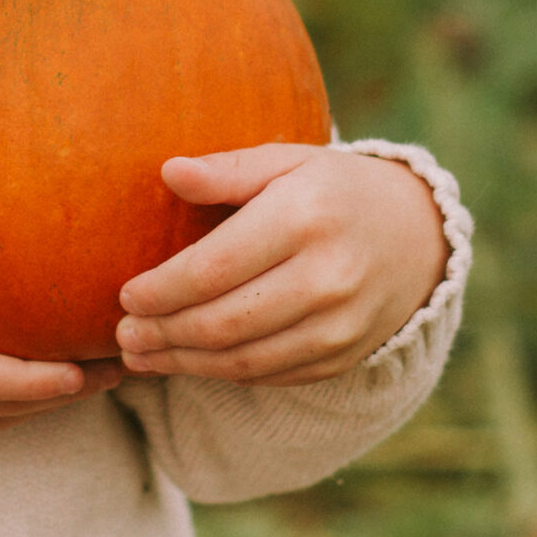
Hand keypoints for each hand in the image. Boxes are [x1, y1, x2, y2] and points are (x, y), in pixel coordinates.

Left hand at [114, 144, 448, 385]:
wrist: (414, 236)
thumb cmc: (332, 189)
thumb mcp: (287, 161)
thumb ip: (229, 168)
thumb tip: (170, 172)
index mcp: (306, 217)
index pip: (216, 267)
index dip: (163, 289)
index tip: (125, 295)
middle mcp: (328, 276)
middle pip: (224, 321)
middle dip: (163, 333)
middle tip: (122, 334)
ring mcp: (339, 325)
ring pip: (242, 359)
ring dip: (182, 362)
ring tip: (140, 355)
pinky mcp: (341, 357)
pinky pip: (268, 375)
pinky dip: (220, 373)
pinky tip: (187, 361)